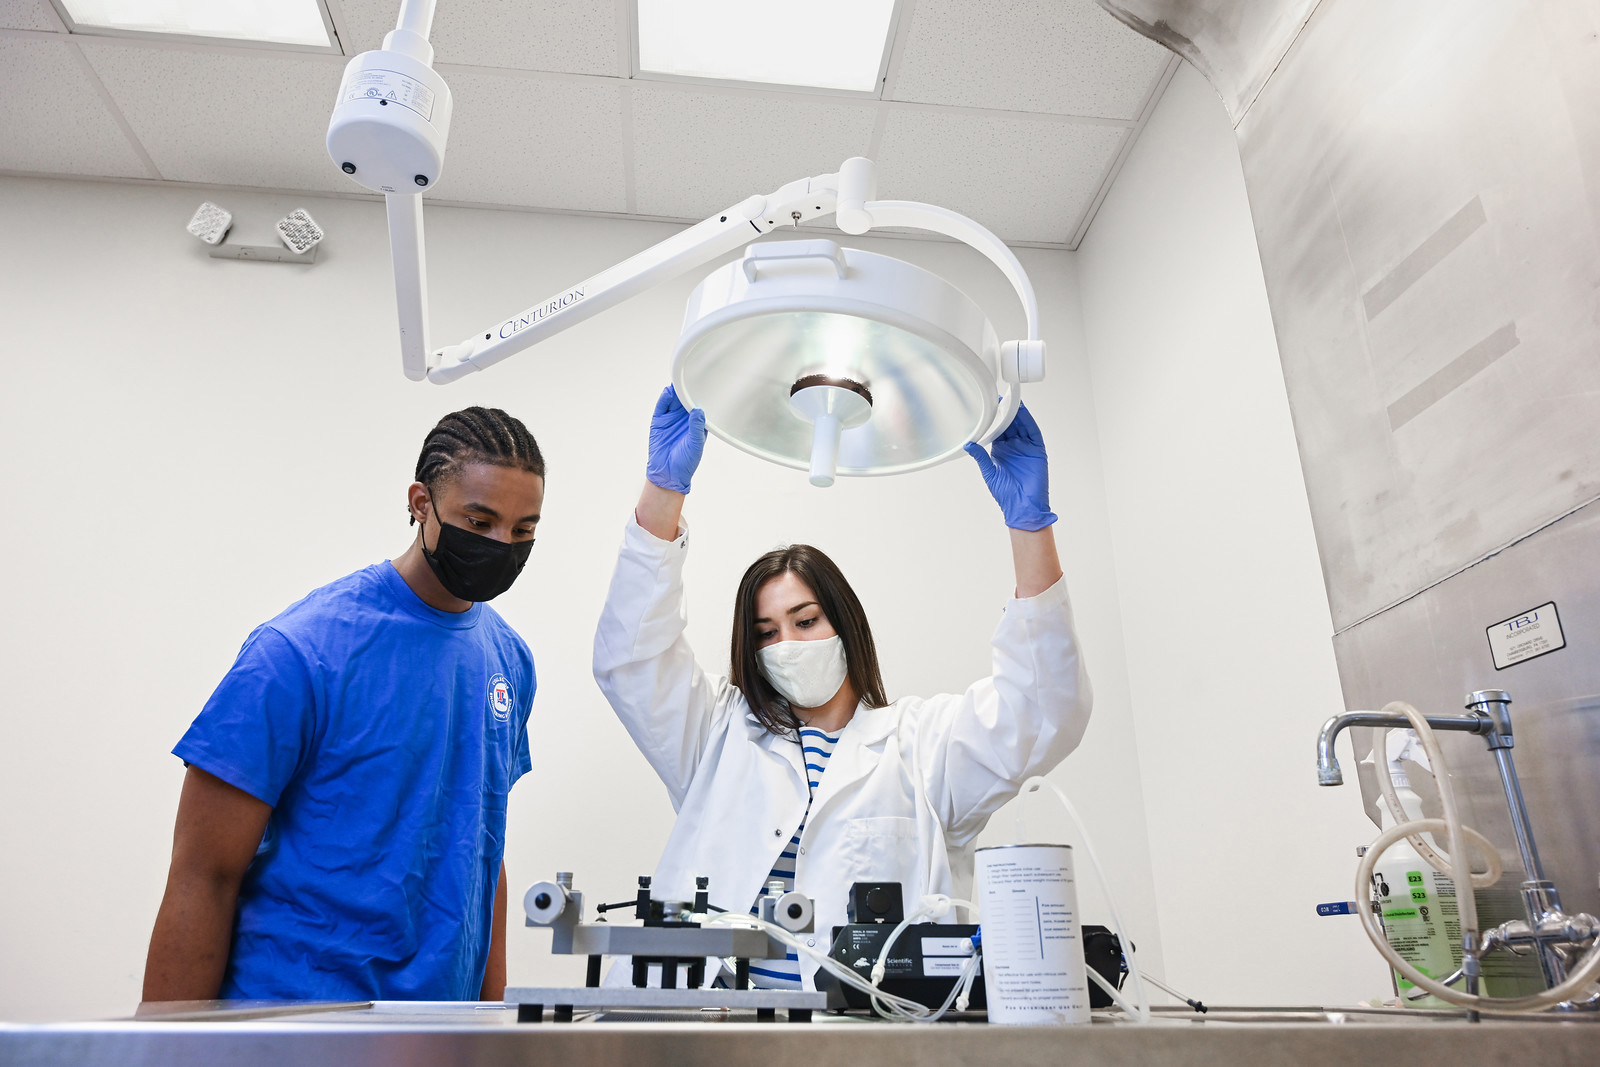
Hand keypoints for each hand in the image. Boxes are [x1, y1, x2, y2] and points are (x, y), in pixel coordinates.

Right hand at [646, 385, 705, 494]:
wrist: (668, 474)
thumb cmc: (686, 461)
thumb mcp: (695, 444)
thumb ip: (696, 427)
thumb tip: (698, 410)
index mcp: (696, 424)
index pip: (699, 406)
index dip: (701, 396)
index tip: (705, 385)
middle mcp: (684, 419)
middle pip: (686, 400)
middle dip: (688, 389)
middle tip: (692, 377)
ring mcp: (671, 419)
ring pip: (674, 401)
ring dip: (677, 391)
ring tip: (680, 381)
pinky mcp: (659, 422)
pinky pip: (662, 407)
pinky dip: (664, 399)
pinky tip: (668, 392)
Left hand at [964, 403, 1056, 529]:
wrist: (1021, 506)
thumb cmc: (1005, 493)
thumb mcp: (989, 472)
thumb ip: (980, 456)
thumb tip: (968, 444)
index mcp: (1001, 451)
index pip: (998, 430)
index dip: (994, 419)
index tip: (989, 407)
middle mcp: (1014, 447)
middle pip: (1010, 425)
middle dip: (1005, 412)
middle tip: (998, 398)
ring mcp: (1026, 448)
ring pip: (1021, 426)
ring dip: (1016, 414)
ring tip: (1009, 401)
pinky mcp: (1037, 450)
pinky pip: (1033, 432)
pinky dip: (1028, 421)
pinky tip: (1022, 412)